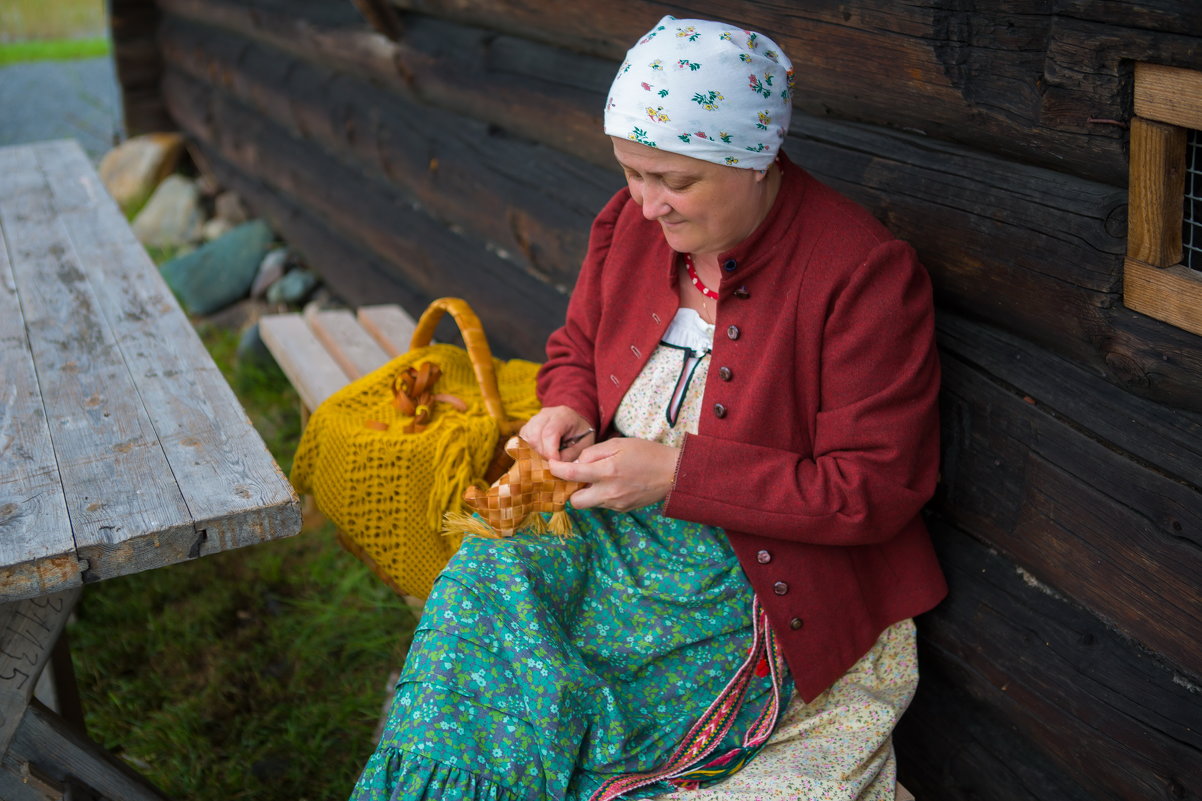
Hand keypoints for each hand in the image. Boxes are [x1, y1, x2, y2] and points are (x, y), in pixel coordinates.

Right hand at [519, 405, 594, 460]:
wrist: (575, 422)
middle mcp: (546, 414)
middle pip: (535, 435)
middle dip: (541, 453)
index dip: (550, 451)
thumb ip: (570, 455)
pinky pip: (522, 439)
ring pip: (526, 437)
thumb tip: (554, 465)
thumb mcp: (583, 445)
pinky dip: (528, 449)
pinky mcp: (528, 426)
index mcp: (563, 415)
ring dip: (533, 452)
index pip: (550, 432)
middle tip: (550, 463)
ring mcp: (535, 418)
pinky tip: (538, 454)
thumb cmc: (581, 434)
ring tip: (545, 458)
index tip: (555, 464)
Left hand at [549, 437, 677, 511]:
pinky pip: (604, 504)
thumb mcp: (618, 443)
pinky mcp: (623, 509)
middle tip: (577, 477)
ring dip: (588, 492)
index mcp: (607, 472)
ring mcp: (616, 504)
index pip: (571, 474)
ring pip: (590, 503)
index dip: (556, 470)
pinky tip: (613, 483)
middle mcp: (609, 492)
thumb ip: (593, 453)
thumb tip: (577, 463)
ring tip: (600, 477)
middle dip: (571, 490)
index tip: (551, 466)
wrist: (673, 473)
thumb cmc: (646, 453)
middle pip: (575, 501)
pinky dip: (602, 494)